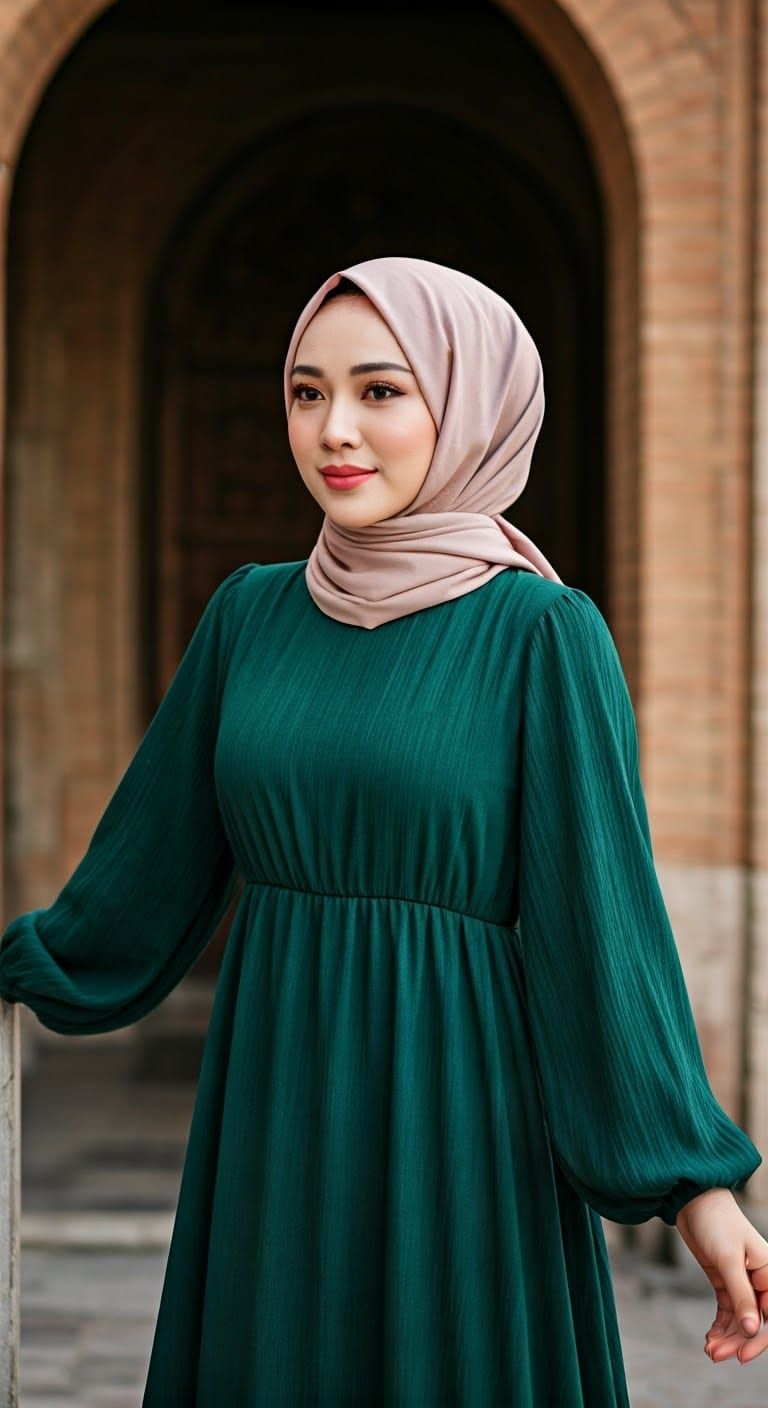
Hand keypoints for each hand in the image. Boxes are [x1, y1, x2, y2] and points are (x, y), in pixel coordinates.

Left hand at [674, 1187, 767, 1364]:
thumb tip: (752, 1329)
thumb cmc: (716, 1222)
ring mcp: (743, 1282)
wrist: (693, 1200)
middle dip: (737, 1341)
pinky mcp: (726, 1281)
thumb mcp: (728, 1259)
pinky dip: (720, 1326)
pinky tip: (709, 1338)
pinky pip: (728, 1312)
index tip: (740, 1355)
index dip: (759, 1340)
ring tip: (708, 1350)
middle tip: (714, 1355)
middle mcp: (761, 1281)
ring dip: (726, 1337)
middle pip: (756, 1322)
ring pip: (740, 1320)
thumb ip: (742, 1295)